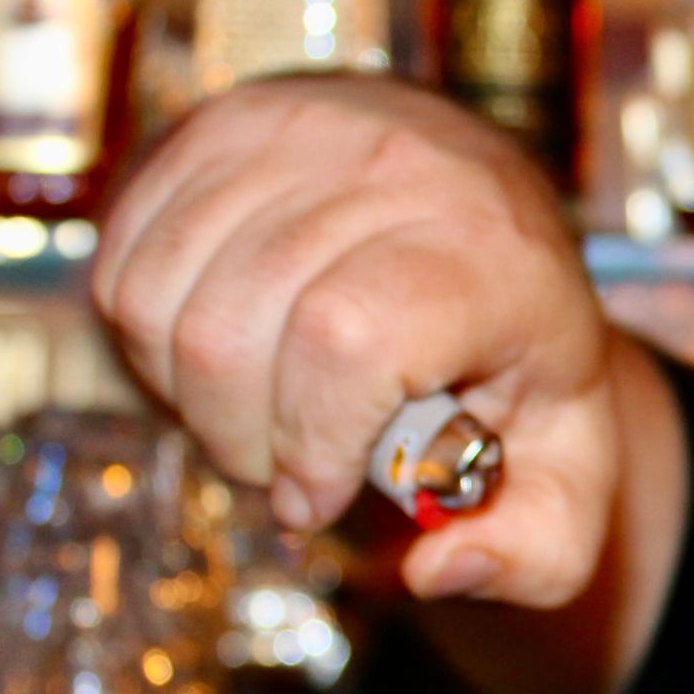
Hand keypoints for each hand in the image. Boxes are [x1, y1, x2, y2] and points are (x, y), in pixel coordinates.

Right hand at [94, 75, 618, 608]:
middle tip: (286, 468)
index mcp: (494, 256)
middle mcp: (399, 167)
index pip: (348, 338)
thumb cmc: (525, 372)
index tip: (318, 494)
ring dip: (189, 396)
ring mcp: (302, 129)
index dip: (311, 439)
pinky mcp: (224, 122)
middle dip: (242, 440)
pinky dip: (152, 341)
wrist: (500, 234)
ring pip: (160, 299)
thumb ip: (533, 557)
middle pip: (232, 332)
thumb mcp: (568, 475)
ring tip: (260, 414)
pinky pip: (125, 260)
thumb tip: (436, 572)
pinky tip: (226, 358)